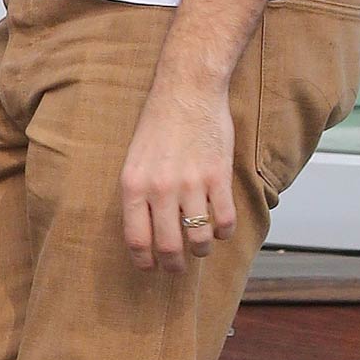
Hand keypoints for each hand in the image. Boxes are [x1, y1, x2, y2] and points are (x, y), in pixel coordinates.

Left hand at [119, 79, 236, 272]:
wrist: (187, 90)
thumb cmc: (159, 124)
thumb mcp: (134, 160)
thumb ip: (138, 195)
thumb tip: (144, 232)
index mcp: (134, 185)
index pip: (136, 239)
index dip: (144, 261)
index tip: (150, 268)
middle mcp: (161, 188)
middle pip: (168, 246)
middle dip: (173, 265)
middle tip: (177, 268)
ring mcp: (191, 183)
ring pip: (200, 239)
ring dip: (202, 250)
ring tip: (201, 248)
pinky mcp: (218, 176)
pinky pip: (225, 220)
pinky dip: (224, 232)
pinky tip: (221, 229)